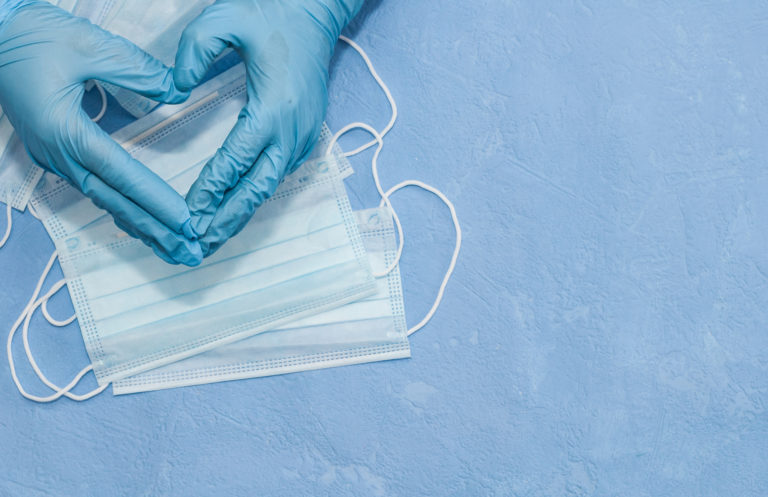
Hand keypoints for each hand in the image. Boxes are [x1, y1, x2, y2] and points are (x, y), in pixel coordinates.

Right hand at [0, 0, 201, 265]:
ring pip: (104, 200)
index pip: (122, 175)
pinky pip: (94, 188)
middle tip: (191, 253)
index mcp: (66, 132)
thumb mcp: (87, 43)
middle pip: (115, 201)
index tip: (187, 223)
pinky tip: (141, 223)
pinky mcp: (55, 153)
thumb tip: (178, 90)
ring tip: (175, 247)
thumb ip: (136, 69)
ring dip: (141, 225)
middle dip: (155, 230)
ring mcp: (54, 157)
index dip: (156, 201)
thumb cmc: (32, 36)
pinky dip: (122, 208)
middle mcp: (59, 154)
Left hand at [174, 0, 362, 255]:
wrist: (315, 14)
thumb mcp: (223, 19)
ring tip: (211, 240)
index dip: (210, 192)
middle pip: (257, 190)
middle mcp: (291, 132)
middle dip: (227, 222)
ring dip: (240, 215)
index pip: (236, 160)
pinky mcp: (304, 138)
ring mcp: (302, 138)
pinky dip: (253, 197)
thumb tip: (174, 91)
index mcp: (273, 108)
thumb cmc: (270, 14)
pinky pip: (276, 175)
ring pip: (268, 188)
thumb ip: (192, 53)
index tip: (188, 217)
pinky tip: (234, 211)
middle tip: (198, 248)